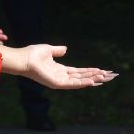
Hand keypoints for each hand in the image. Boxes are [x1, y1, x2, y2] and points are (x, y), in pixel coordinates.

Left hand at [0, 44, 116, 90]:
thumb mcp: (49, 50)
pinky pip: (73, 84)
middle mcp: (61, 77)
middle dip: (96, 76)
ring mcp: (59, 81)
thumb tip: (65, 49)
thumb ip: (58, 50)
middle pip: (83, 77)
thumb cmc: (32, 54)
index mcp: (60, 70)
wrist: (23, 58)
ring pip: (80, 81)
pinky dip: (83, 83)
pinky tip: (93, 81)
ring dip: (93, 79)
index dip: (91, 71)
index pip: (79, 72)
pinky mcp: (56, 84)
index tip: (103, 70)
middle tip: (110, 76)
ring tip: (106, 78)